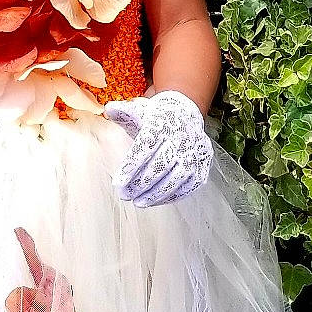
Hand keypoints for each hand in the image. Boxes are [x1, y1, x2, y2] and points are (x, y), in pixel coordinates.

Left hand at [104, 90, 213, 207]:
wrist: (185, 114)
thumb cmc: (157, 118)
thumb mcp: (139, 110)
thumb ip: (122, 111)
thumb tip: (109, 109)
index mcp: (162, 124)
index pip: (145, 148)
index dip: (131, 168)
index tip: (118, 184)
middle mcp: (180, 138)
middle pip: (159, 166)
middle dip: (140, 184)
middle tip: (125, 195)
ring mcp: (194, 153)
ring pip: (176, 178)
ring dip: (156, 194)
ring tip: (139, 202)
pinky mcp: (202, 165)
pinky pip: (189, 185)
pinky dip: (172, 195)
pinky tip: (157, 200)